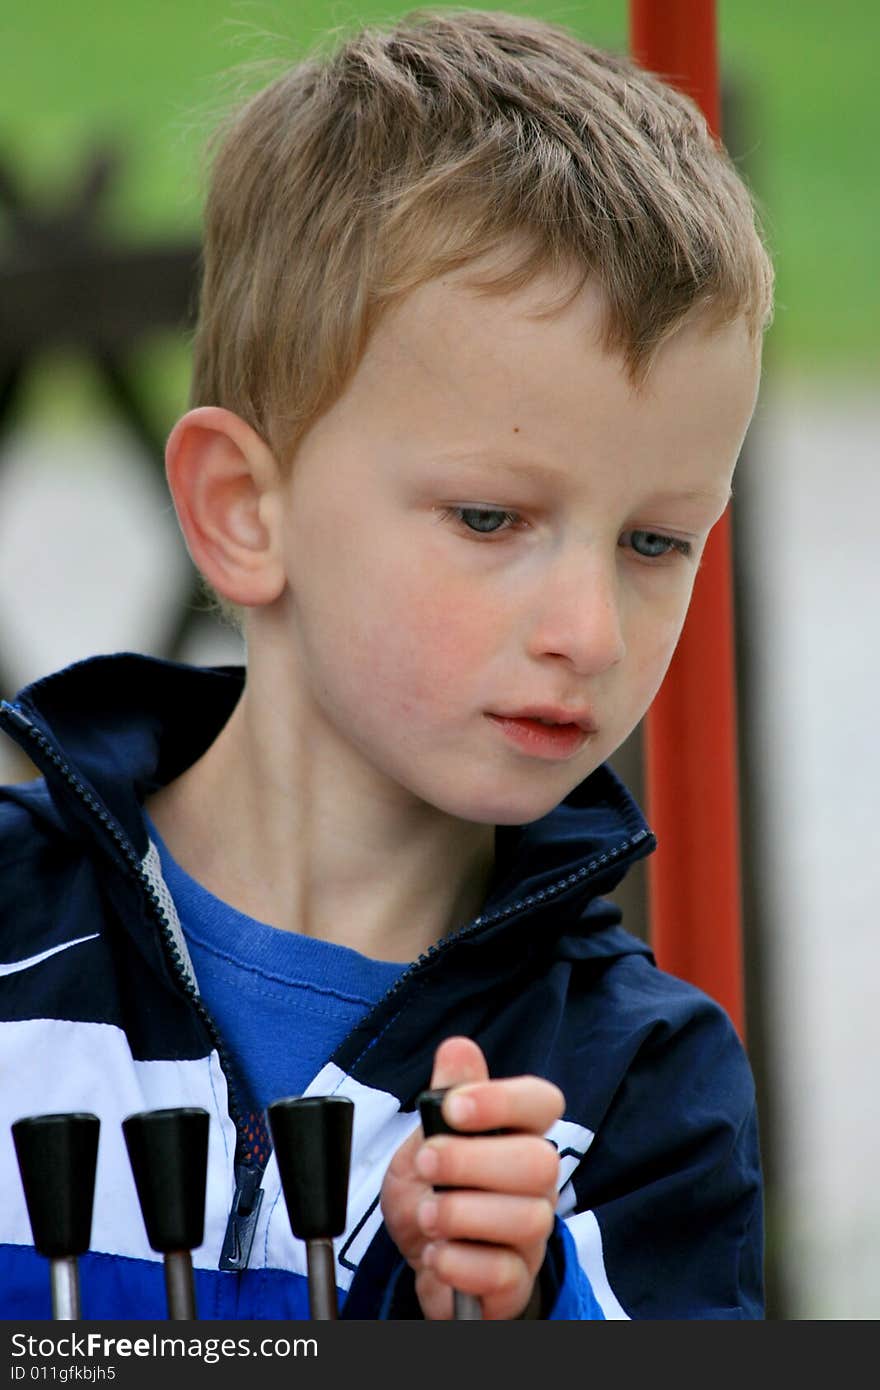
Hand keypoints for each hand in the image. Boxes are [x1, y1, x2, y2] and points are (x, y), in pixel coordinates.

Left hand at [380, 1036, 563, 1319]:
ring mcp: (531, 1234)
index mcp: (518, 1134)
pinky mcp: (516, 1281)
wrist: (423, 1257)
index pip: (544, 1102)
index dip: (504, 1100)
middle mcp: (536, 1182)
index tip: (453, 1107)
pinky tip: (436, 1254)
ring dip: (462, 1214)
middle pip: (541, 1162)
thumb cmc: (434, 1189)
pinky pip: (504, 1273)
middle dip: (472, 1161)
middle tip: (428, 1165)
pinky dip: (460, 1262)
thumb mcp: (427, 1137)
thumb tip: (458, 1047)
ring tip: (427, 1215)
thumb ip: (445, 1095)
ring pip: (527, 1218)